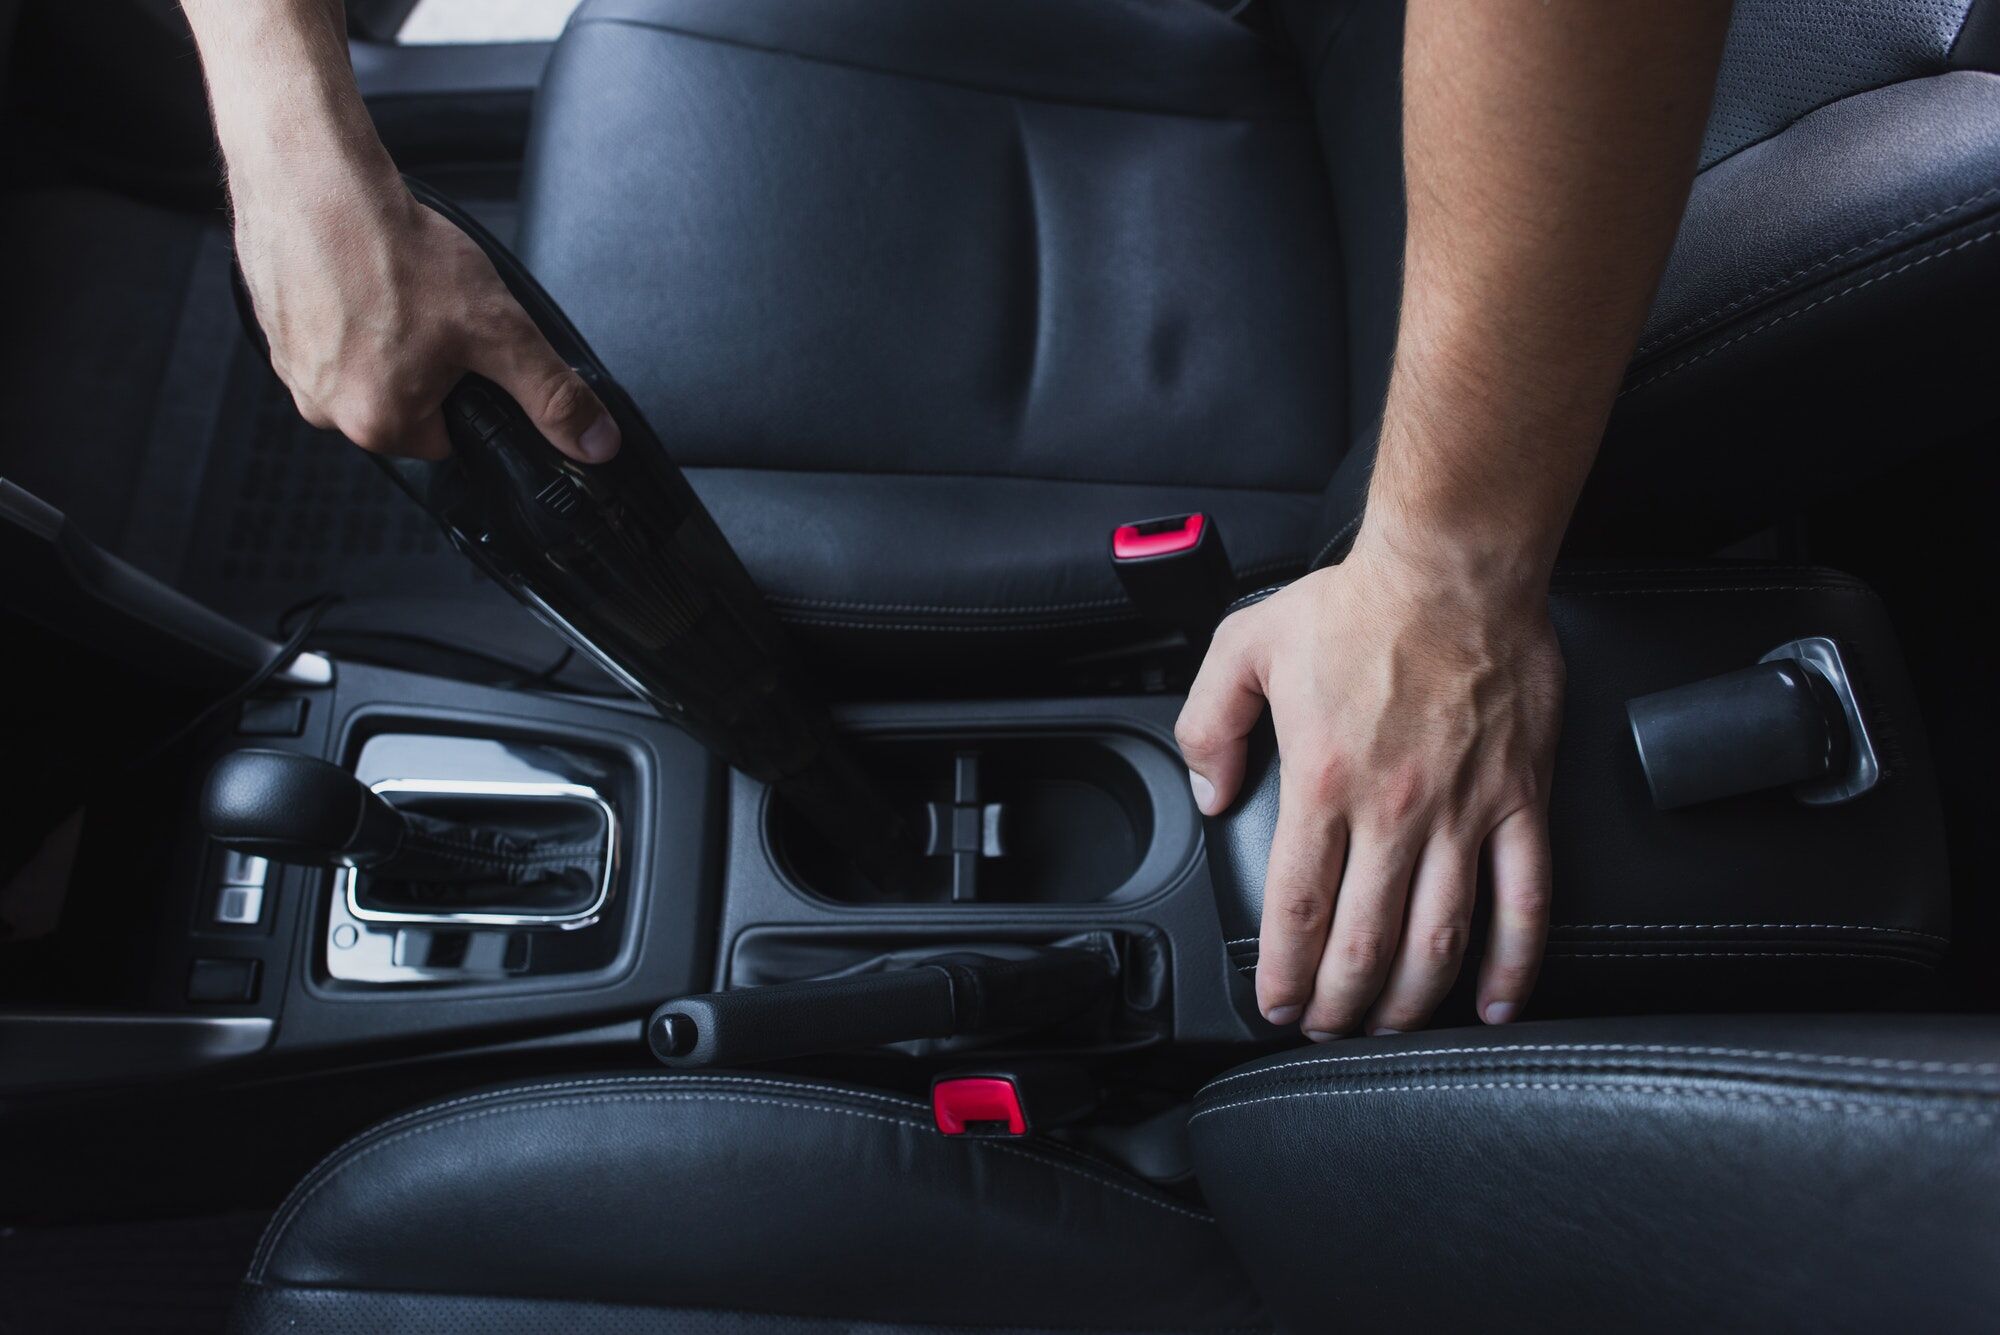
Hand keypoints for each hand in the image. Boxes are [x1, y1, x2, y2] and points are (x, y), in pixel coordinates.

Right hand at [230, 164, 619, 462]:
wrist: (314, 179)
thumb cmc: (393, 250)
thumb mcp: (498, 330)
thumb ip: (551, 394)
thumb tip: (593, 443)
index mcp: (377, 424)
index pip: (450, 436)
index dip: (471, 389)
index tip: (467, 348)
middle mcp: (323, 407)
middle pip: (406, 403)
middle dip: (427, 360)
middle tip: (430, 308)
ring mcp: (292, 365)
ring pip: (365, 364)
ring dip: (386, 331)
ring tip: (394, 285)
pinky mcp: (272, 323)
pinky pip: (327, 329)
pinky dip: (347, 305)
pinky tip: (359, 272)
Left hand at [1175, 529, 1562, 1037]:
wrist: (1454, 565)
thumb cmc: (1358, 603)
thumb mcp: (1243, 648)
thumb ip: (1209, 725)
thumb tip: (1210, 793)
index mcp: (1323, 783)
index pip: (1296, 907)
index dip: (1284, 972)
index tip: (1276, 1003)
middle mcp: (1395, 811)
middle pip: (1364, 941)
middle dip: (1339, 1003)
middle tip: (1327, 1029)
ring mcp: (1464, 812)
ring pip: (1440, 937)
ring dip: (1412, 999)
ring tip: (1389, 1029)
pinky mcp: (1522, 800)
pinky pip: (1526, 898)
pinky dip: (1513, 961)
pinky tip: (1495, 1002)